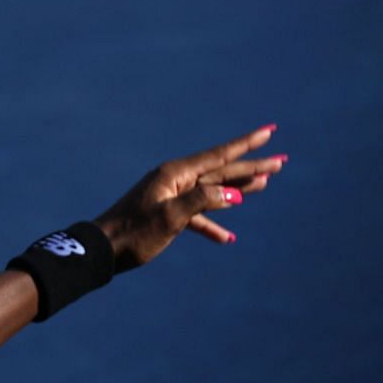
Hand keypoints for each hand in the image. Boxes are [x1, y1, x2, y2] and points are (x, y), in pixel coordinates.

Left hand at [94, 124, 287, 270]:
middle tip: (281, 161)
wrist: (100, 251)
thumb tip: (233, 195)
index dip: (247, 144)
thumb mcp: (170, 218)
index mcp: (176, 174)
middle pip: (221, 171)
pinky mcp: (165, 215)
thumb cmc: (133, 234)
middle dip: (251, 166)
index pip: (220, 155)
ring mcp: (170, 196)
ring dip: (238, 189)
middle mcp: (175, 180)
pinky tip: (227, 238)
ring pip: (212, 191)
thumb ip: (202, 201)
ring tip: (265, 184)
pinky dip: (211, 225)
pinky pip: (195, 216)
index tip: (270, 131)